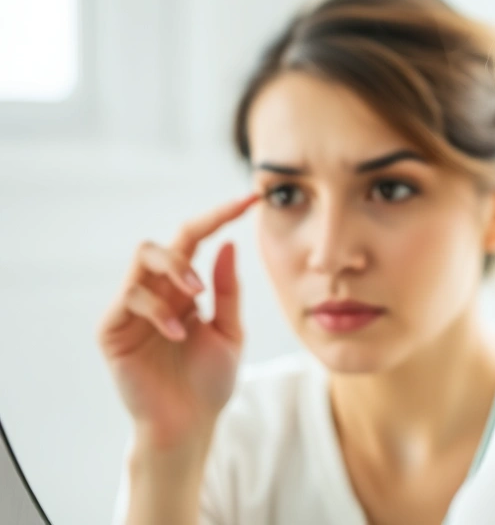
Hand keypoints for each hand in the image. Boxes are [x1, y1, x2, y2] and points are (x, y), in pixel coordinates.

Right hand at [98, 195, 258, 446]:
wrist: (190, 425)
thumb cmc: (210, 383)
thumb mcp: (231, 331)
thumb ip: (228, 290)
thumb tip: (229, 243)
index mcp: (184, 289)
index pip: (196, 239)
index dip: (221, 215)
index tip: (252, 198)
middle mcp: (157, 292)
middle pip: (161, 243)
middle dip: (186, 250)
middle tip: (205, 281)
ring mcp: (132, 309)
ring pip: (142, 260)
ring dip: (173, 274)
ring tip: (195, 303)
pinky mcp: (113, 330)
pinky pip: (130, 299)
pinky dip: (158, 311)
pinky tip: (177, 335)